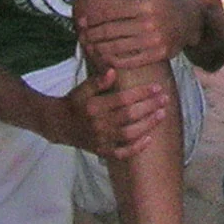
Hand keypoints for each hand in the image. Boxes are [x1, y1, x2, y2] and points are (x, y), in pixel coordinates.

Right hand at [48, 62, 170, 159]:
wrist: (59, 125)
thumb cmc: (75, 103)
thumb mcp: (83, 88)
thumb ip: (98, 81)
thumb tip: (113, 70)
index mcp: (94, 107)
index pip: (123, 99)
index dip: (141, 93)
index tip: (157, 87)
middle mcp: (98, 125)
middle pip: (129, 116)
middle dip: (149, 107)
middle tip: (165, 99)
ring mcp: (100, 140)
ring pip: (129, 134)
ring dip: (148, 124)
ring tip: (162, 114)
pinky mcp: (102, 151)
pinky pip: (122, 153)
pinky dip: (136, 148)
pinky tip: (149, 139)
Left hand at [74, 0, 197, 75]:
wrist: (190, 21)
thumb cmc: (166, 1)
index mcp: (145, 5)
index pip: (111, 12)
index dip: (94, 17)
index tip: (82, 20)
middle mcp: (150, 23)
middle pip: (112, 31)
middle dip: (92, 34)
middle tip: (81, 36)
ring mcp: (154, 41)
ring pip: (118, 47)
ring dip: (98, 48)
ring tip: (89, 47)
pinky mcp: (158, 55)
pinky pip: (131, 61)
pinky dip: (114, 61)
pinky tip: (105, 58)